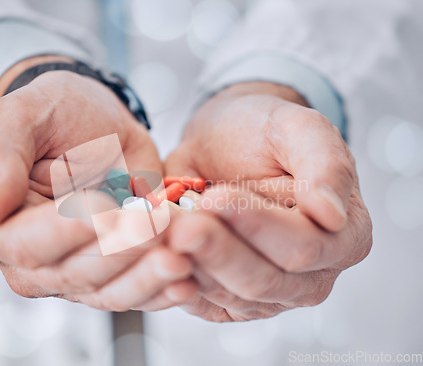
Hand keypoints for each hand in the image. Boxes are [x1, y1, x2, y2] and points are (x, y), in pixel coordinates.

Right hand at [0, 69, 196, 311]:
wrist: (98, 123)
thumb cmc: (58, 113)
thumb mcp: (23, 115)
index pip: (28, 245)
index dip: (69, 230)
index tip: (107, 207)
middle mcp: (32, 261)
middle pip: (75, 273)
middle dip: (121, 251)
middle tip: (160, 225)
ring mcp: (75, 272)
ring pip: (109, 292)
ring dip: (148, 277)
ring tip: (182, 254)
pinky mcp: (113, 273)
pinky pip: (136, 293)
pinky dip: (163, 290)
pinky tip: (188, 280)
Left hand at [165, 82, 371, 321]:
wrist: (225, 143)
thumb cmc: (262, 132)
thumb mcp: (298, 128)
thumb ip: (325, 164)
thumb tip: (332, 215)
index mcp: (344, 237)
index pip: (303, 246)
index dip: (257, 224)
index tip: (216, 196)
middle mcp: (312, 276)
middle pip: (264, 280)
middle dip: (217, 249)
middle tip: (179, 221)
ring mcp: (271, 295)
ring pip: (229, 293)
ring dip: (191, 263)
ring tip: (161, 229)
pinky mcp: (231, 300)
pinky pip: (203, 302)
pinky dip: (177, 281)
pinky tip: (159, 255)